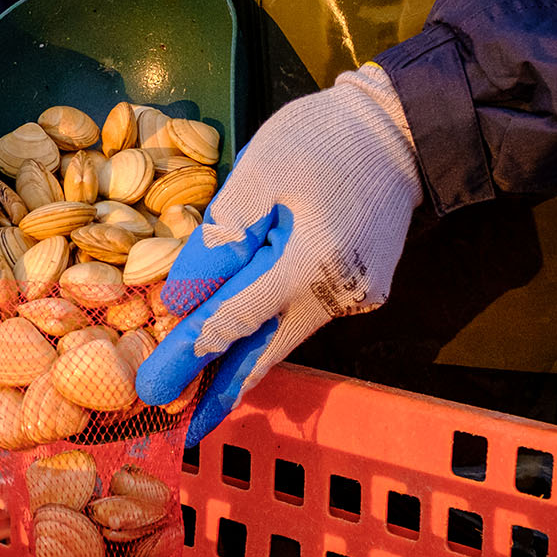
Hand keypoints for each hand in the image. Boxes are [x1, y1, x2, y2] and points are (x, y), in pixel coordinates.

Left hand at [134, 64, 422, 442]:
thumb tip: (181, 301)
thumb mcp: (259, 171)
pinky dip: (274, 328)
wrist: (401, 126)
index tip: (154, 388)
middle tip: (186, 431)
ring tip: (207, 399)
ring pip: (288, 337)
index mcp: (310, 262)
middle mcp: (338, 293)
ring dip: (246, 362)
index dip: (190, 353)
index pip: (234, 320)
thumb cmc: (323, 137)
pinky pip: (307, 316)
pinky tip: (246, 341)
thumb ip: (220, 238)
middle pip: (266, 352)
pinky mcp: (365, 289)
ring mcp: (357, 296)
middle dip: (223, 391)